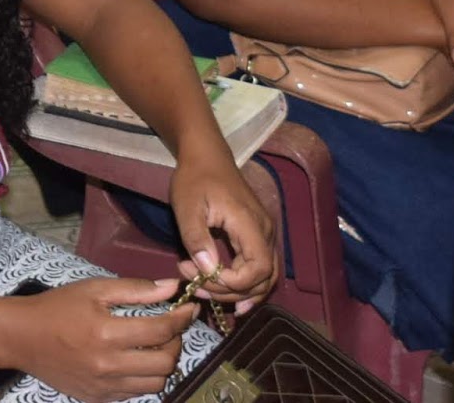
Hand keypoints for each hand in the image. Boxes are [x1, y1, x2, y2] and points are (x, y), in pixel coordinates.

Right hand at [4, 277, 196, 402]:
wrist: (22, 337)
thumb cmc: (57, 307)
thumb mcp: (93, 288)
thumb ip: (135, 289)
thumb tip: (172, 288)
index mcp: (107, 333)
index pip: (161, 330)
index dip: (181, 318)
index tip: (190, 308)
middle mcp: (108, 365)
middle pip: (165, 362)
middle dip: (175, 342)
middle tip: (168, 328)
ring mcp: (104, 386)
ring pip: (155, 383)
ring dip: (163, 363)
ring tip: (153, 346)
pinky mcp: (98, 398)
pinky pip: (135, 393)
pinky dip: (143, 377)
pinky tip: (134, 361)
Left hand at [168, 147, 277, 312]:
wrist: (206, 157)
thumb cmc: (195, 179)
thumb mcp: (187, 206)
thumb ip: (197, 238)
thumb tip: (207, 270)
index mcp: (250, 224)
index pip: (258, 269)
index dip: (234, 283)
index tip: (202, 278)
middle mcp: (265, 232)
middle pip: (264, 278)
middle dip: (231, 292)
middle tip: (197, 287)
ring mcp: (265, 234)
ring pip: (266, 277)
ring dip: (239, 292)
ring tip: (208, 293)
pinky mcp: (258, 236)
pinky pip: (260, 268)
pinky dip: (247, 285)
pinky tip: (230, 296)